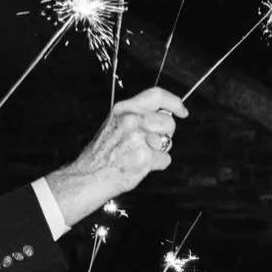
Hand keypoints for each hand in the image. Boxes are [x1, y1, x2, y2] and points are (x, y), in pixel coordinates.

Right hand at [47, 86, 188, 218]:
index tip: (182, 111)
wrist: (89, 175)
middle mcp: (131, 120)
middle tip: (151, 143)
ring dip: (160, 150)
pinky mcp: (144, 157)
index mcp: (124, 109)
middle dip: (166, 134)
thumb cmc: (103, 152)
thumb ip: (137, 115)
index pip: (156, 95)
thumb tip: (163, 114)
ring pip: (168, 142)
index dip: (174, 102)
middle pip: (168, 122)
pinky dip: (157, 165)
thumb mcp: (115, 123)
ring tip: (140, 154)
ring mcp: (138, 138)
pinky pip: (165, 159)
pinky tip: (140, 165)